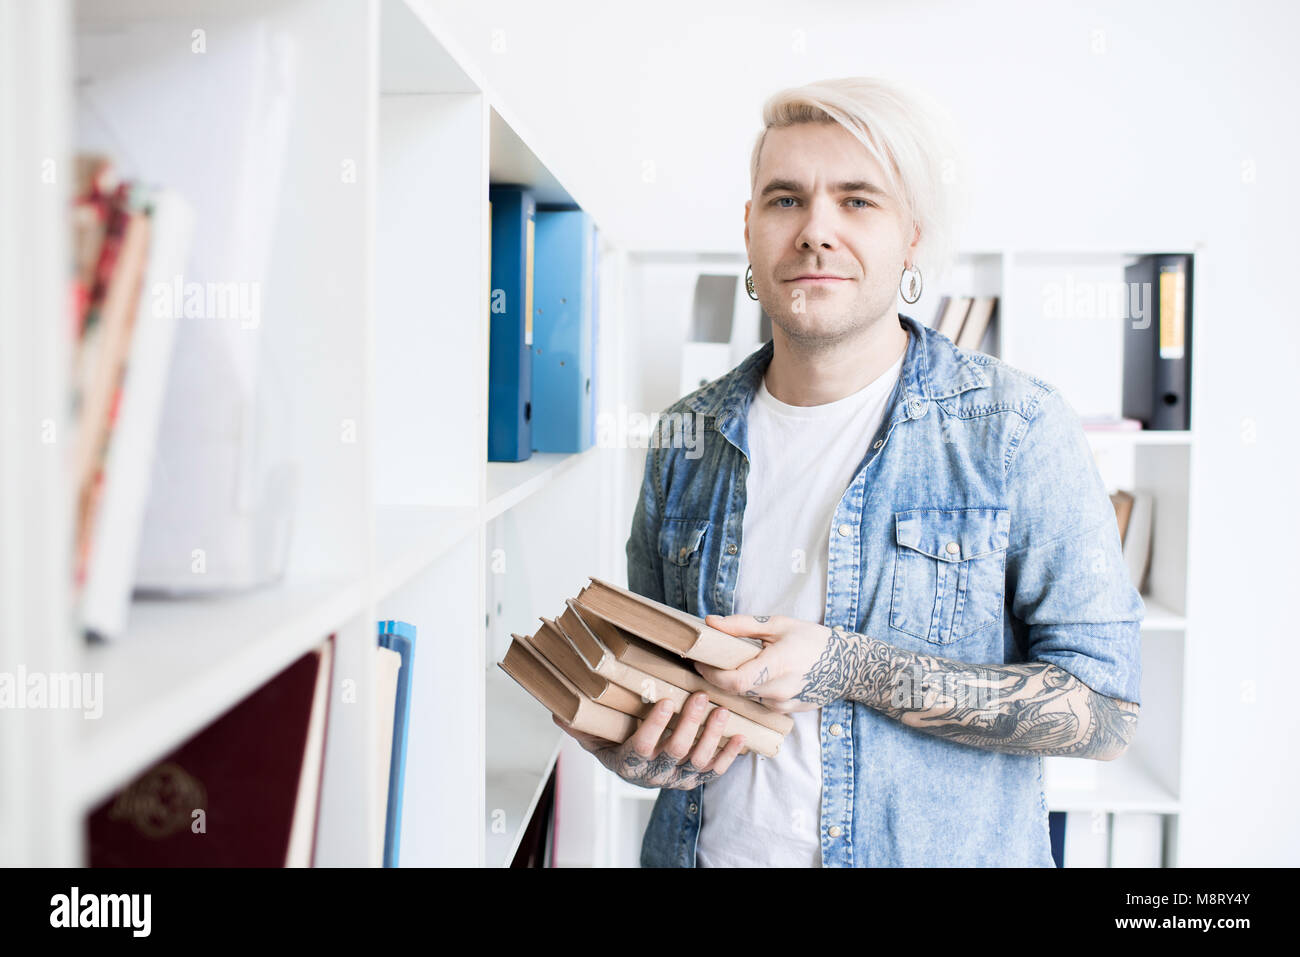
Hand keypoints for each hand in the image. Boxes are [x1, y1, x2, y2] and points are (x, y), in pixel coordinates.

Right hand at [552, 691, 745, 789]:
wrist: (635, 767)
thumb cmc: (614, 742)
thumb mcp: (592, 735)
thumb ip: (577, 724)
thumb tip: (557, 709)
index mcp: (628, 763)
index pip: (641, 748)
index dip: (653, 728)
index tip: (664, 702)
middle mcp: (654, 775)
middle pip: (675, 751)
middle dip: (689, 724)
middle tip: (699, 696)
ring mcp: (677, 778)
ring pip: (699, 760)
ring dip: (713, 736)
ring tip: (721, 710)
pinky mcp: (695, 778)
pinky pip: (715, 771)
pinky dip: (730, 755)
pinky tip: (741, 737)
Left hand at [694, 614, 838, 712]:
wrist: (847, 666)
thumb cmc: (813, 640)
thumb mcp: (778, 624)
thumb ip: (742, 625)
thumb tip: (711, 622)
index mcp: (777, 664)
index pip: (733, 681)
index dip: (711, 674)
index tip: (698, 661)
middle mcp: (779, 690)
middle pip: (735, 691)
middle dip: (718, 677)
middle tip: (708, 660)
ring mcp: (783, 704)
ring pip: (746, 697)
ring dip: (735, 684)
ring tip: (733, 665)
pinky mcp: (787, 711)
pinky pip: (760, 702)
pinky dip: (752, 690)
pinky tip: (757, 675)